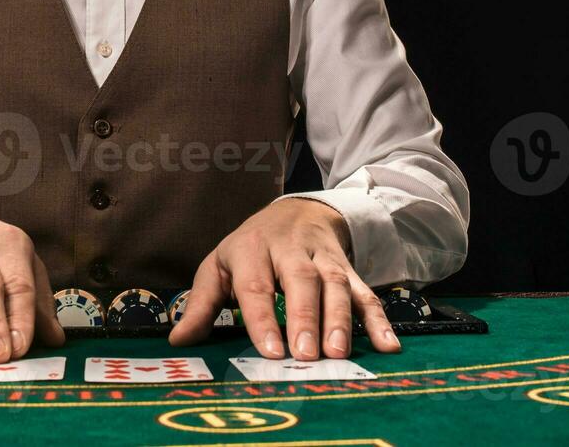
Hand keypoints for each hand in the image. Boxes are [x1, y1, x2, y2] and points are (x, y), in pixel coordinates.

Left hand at [168, 197, 400, 359]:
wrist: (295, 212)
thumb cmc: (250, 249)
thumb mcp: (219, 267)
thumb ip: (201, 305)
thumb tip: (179, 341)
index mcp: (251, 249)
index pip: (256, 284)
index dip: (263, 318)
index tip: (272, 351)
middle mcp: (290, 250)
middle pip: (301, 281)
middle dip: (305, 318)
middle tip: (307, 355)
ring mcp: (323, 258)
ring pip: (335, 284)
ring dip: (340, 319)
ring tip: (338, 353)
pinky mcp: (348, 268)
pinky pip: (366, 291)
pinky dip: (380, 319)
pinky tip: (388, 345)